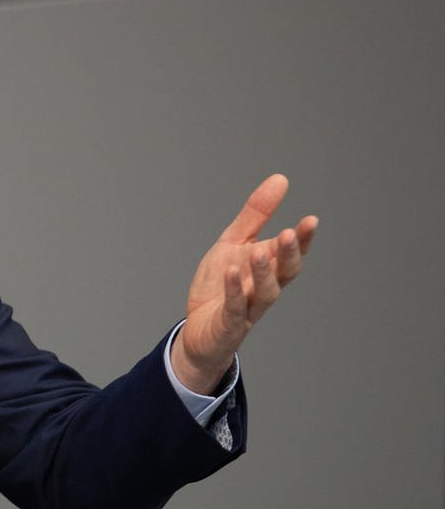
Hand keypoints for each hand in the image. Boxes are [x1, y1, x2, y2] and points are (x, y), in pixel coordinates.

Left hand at [172, 174, 318, 393]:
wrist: (198, 329)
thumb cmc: (220, 285)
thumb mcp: (233, 243)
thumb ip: (256, 215)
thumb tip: (281, 179)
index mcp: (269, 267)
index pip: (291, 253)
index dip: (302, 239)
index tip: (311, 220)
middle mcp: (264, 288)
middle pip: (286, 273)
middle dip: (289, 254)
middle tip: (289, 233)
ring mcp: (249, 308)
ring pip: (266, 293)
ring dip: (264, 272)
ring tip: (260, 253)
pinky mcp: (229, 324)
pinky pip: (235, 308)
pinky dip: (235, 291)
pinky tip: (231, 272)